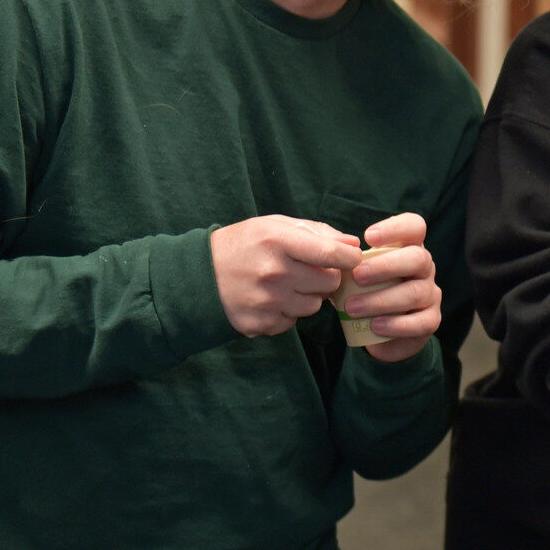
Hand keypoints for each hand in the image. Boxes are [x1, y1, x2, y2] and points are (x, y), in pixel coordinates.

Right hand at [211, 216, 357, 336]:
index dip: (349, 258)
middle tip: (309, 271)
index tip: (351, 259)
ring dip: (307, 297)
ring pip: (314, 306)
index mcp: (278, 241)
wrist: (197, 276)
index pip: (332, 254)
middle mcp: (273, 272)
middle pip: (329, 283)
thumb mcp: (275, 226)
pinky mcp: (259, 323)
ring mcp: (266, 301)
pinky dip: (287, 313)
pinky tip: (270, 300)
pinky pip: (293, 322)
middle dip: (327, 277)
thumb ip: (318, 232)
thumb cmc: (244, 245)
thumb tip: (353, 245)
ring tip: (285, 284)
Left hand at [345, 213, 443, 363]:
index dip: (396, 228)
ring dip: (381, 300)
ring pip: (415, 293)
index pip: (415, 226)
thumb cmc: (362, 289)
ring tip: (352, 308)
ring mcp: (431, 293)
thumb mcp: (354, 270)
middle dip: (386, 266)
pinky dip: (396, 325)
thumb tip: (336, 248)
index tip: (368, 236)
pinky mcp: (431, 319)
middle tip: (356, 276)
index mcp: (408, 247)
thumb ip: (345, 258)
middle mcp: (425, 267)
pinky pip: (421, 322)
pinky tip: (374, 326)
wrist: (375, 328)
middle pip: (418, 258)